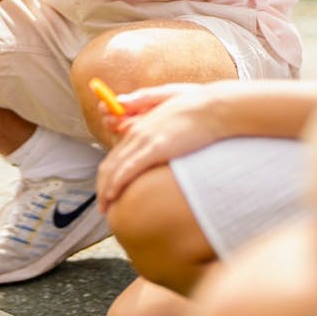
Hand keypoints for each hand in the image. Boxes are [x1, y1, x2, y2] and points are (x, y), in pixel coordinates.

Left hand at [97, 83, 222, 212]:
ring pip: (115, 168)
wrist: (213, 107)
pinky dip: (117, 183)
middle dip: (102, 187)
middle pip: (110, 164)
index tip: (107, 191)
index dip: (108, 175)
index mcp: (140, 128)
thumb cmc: (197, 109)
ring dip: (106, 190)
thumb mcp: (168, 110)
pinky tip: (112, 195)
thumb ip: (147, 115)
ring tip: (104, 208)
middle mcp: (137, 133)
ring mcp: (144, 140)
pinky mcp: (155, 148)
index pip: (116, 155)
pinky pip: (129, 168)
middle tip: (102, 207)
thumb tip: (128, 115)